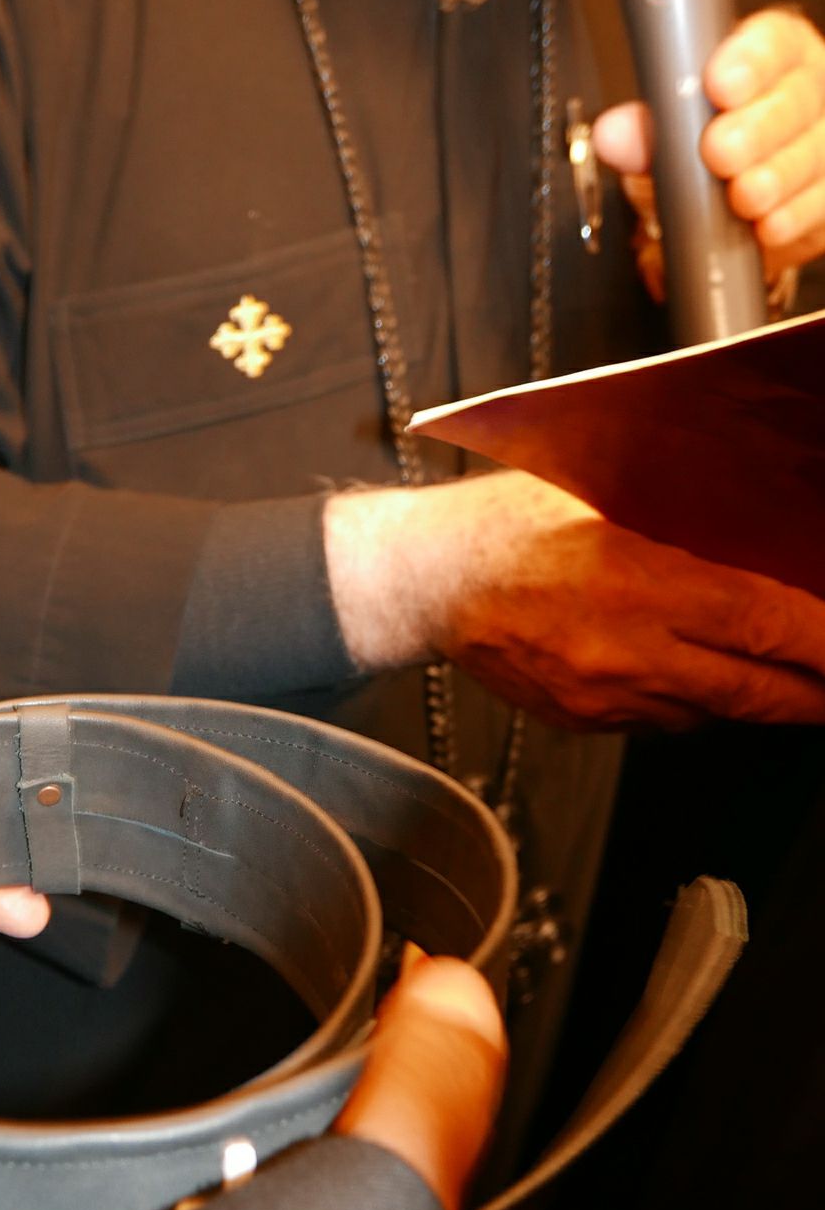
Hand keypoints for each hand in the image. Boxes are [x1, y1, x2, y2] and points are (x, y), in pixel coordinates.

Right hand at [326, 471, 824, 730]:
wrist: (423, 578)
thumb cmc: (508, 520)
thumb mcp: (610, 490)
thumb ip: (692, 521)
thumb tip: (770, 541)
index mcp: (640, 582)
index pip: (770, 628)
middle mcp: (626, 652)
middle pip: (757, 694)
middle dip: (815, 693)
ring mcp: (605, 696)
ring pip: (713, 711)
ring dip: (756, 694)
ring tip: (787, 675)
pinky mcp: (585, 719)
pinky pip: (664, 719)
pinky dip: (694, 697)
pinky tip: (695, 669)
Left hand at [595, 6, 824, 286]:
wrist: (717, 223)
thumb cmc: (696, 162)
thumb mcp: (662, 146)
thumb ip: (644, 137)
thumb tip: (613, 134)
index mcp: (767, 59)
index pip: (772, 42)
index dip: (750, 60)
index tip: (720, 84)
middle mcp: (806, 91)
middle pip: (799, 96)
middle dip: (758, 126)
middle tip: (721, 151)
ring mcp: (822, 140)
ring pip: (816, 149)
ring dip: (776, 176)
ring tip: (742, 195)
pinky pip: (822, 202)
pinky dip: (793, 217)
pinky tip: (768, 226)